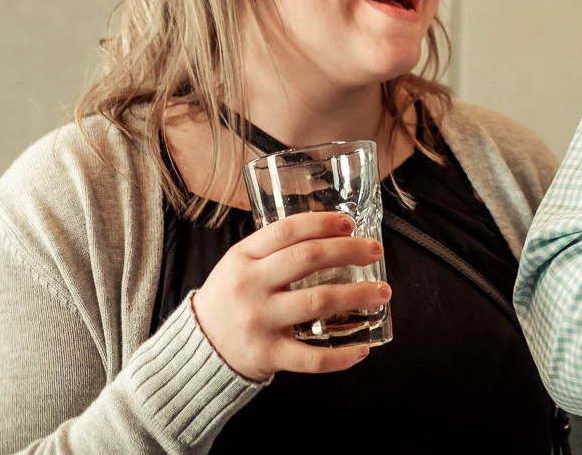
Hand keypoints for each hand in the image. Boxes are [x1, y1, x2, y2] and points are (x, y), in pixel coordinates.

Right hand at [192, 211, 390, 381]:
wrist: (197, 349)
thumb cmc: (231, 298)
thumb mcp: (239, 264)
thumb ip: (274, 249)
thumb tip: (333, 232)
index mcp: (243, 258)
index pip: (288, 231)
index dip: (323, 223)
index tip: (350, 223)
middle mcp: (250, 286)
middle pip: (308, 259)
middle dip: (350, 251)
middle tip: (376, 251)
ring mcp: (259, 322)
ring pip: (318, 302)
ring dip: (358, 295)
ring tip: (383, 291)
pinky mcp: (267, 356)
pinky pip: (312, 358)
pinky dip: (341, 356)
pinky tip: (363, 348)